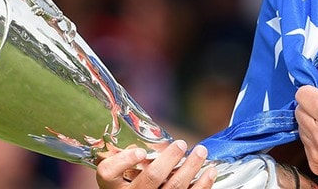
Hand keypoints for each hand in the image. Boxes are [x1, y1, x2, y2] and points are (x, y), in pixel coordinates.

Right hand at [95, 140, 216, 188]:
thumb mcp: (120, 174)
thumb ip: (127, 158)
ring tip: (201, 152)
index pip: (108, 172)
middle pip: (151, 177)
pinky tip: (209, 172)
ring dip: (191, 167)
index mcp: (112, 186)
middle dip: (170, 158)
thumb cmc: (130, 185)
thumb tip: (150, 134)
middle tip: (181, 144)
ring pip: (174, 187)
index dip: (124, 161)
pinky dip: (203, 184)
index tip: (140, 150)